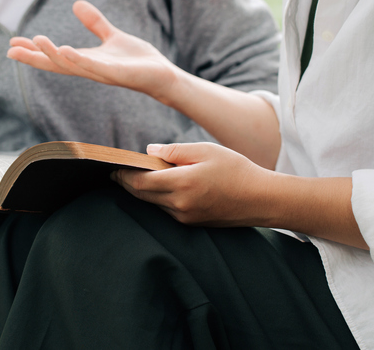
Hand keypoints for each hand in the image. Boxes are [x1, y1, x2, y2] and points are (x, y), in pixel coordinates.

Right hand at [8, 0, 181, 102]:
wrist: (162, 74)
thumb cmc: (138, 60)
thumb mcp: (112, 36)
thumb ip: (95, 23)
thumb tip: (76, 4)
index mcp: (86, 60)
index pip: (54, 57)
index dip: (34, 51)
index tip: (12, 44)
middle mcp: (89, 69)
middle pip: (55, 65)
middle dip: (34, 58)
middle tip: (11, 50)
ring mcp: (102, 73)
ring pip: (71, 65)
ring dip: (52, 54)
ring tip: (36, 40)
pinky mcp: (116, 73)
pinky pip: (93, 67)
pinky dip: (78, 59)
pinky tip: (65, 50)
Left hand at [112, 142, 270, 226]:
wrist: (261, 199)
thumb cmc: (235, 169)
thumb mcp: (206, 150)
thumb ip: (174, 151)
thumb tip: (149, 152)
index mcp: (182, 184)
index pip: (140, 181)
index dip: (123, 175)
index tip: (112, 167)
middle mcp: (180, 204)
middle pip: (142, 194)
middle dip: (126, 183)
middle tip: (115, 173)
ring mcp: (185, 217)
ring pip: (153, 204)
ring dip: (142, 191)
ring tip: (134, 177)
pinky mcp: (192, 223)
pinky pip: (166, 210)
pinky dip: (157, 198)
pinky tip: (158, 187)